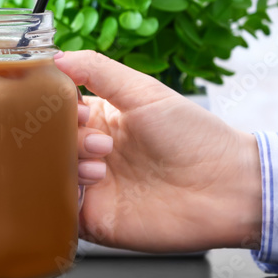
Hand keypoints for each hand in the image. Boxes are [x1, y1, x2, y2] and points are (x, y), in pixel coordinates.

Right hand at [53, 50, 261, 252]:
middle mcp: (92, 154)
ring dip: (69, 166)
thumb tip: (55, 57)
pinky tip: (89, 187)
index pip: (57, 111)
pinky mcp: (93, 219)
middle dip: (64, 139)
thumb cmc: (195, 137)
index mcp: (102, 121)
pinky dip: (61, 197)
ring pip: (50, 174)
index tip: (75, 111)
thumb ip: (98, 70)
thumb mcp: (145, 92)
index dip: (57, 108)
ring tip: (102, 167)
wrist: (227, 188)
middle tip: (98, 143)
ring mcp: (91, 187)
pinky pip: (59, 209)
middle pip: (49, 143)